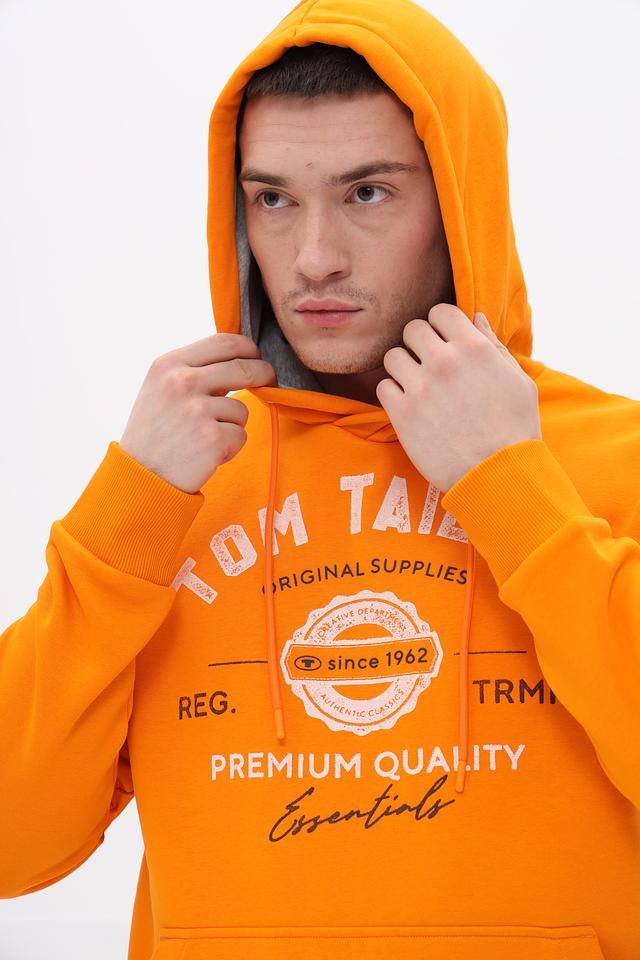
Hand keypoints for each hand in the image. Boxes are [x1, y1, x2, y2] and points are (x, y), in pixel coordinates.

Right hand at [119, 333, 276, 492]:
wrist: (140, 477)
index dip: (248, 348)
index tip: (256, 358)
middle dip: (264, 374)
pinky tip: (206, 454)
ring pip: (242, 408)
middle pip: (244, 368)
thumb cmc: (154, 434)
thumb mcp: (161, 390)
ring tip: (205, 438)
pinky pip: (241, 435)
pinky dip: (230, 447)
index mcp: (169, 365)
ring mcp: (197, 410)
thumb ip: (195, 372)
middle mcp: (182, 382)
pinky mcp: (212, 437)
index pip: (223, 341)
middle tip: (269, 382)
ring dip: (233, 425)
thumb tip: (239, 361)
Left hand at [376, 304, 541, 493]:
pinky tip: (409, 405)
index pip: (441, 311)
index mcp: (474, 348)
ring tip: (417, 385)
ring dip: (403, 367)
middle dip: (419, 344)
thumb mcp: (518, 381)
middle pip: (412, 329)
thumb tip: (476, 318)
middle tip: (428, 364)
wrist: (498, 474)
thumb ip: (494, 346)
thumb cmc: (515, 429)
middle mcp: (444, 361)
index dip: (441, 325)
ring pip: (393, 356)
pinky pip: (383, 386)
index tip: (444, 342)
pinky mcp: (403, 414)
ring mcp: (421, 387)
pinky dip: (393, 394)